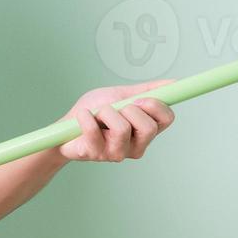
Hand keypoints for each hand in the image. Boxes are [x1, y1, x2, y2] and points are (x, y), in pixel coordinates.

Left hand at [56, 79, 175, 162]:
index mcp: (145, 130)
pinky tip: (83, 118)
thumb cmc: (94, 112)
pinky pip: (94, 131)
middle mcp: (136, 145)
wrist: (64, 127)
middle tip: (116, 108)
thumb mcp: (121, 95)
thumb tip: (173, 83)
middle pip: (149, 127)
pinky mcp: (96, 154)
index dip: (156, 105)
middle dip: (129, 109)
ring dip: (105, 113)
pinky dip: (85, 117)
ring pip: (122, 129)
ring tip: (97, 114)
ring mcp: (117, 153)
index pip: (167, 119)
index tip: (140, 99)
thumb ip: (146, 90)